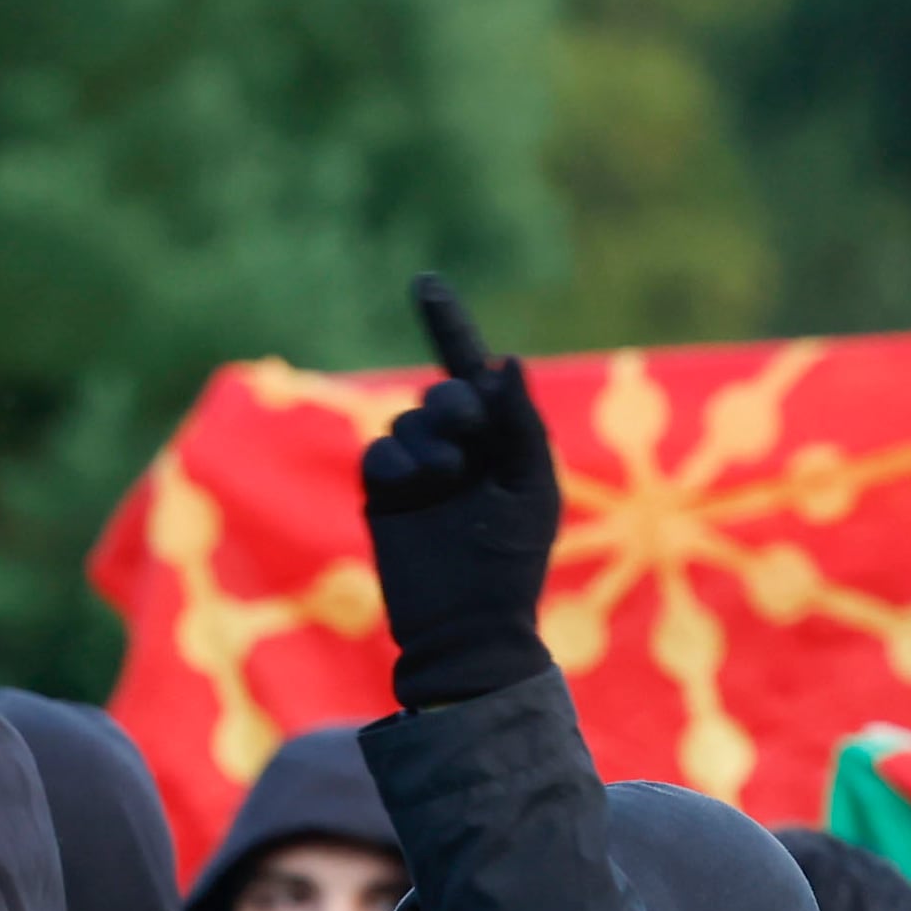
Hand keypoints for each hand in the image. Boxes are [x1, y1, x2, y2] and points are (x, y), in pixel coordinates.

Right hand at [361, 274, 562, 708]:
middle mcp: (456, 448)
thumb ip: (520, 423)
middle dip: (456, 405)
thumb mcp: (530, 486)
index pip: (471, 370)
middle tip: (469, 436)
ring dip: (430, 441)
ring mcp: (418, 472)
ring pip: (408, 421)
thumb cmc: (513, 563)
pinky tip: (417, 487)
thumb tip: (504, 361)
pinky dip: (398, 460)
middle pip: (442, 392)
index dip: (449, 325)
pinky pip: (379, 452)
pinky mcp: (384, 496)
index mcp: (498, 440)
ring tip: (447, 480)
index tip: (424, 282)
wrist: (468, 628)